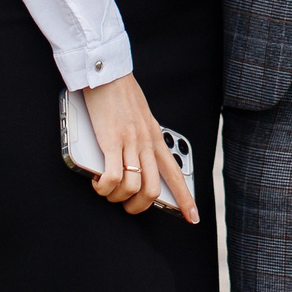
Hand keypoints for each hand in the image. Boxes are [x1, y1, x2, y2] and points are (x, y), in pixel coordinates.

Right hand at [81, 73, 199, 223]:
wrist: (108, 74)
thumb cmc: (121, 94)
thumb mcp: (142, 118)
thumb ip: (143, 139)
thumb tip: (135, 161)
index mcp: (157, 139)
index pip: (177, 175)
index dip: (185, 200)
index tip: (193, 217)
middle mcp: (147, 143)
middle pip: (154, 191)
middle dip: (139, 207)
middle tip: (127, 205)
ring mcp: (130, 143)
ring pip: (134, 188)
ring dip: (118, 198)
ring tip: (107, 191)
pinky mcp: (111, 142)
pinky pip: (112, 178)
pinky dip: (104, 188)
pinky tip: (98, 183)